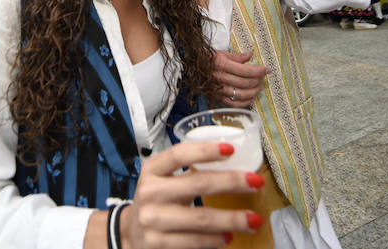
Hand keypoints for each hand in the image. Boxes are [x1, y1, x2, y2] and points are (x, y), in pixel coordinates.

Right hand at [122, 141, 263, 247]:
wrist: (130, 234)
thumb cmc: (157, 202)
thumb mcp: (163, 181)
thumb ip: (187, 173)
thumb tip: (234, 169)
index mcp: (152, 169)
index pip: (179, 154)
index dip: (205, 150)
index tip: (231, 149)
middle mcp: (150, 192)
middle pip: (197, 183)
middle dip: (232, 182)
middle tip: (257, 182)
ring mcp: (152, 219)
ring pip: (201, 217)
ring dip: (232, 218)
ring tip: (254, 219)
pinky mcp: (157, 243)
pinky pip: (195, 241)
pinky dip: (216, 240)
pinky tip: (229, 236)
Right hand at [213, 51, 269, 106]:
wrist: (193, 68)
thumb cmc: (208, 60)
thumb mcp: (222, 53)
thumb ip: (237, 56)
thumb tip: (250, 55)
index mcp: (222, 64)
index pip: (245, 70)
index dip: (259, 71)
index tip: (267, 70)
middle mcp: (220, 78)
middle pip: (245, 82)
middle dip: (258, 80)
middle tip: (263, 78)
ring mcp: (219, 89)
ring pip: (241, 94)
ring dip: (254, 92)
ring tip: (259, 87)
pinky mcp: (217, 97)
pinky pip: (234, 103)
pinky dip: (245, 102)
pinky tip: (251, 98)